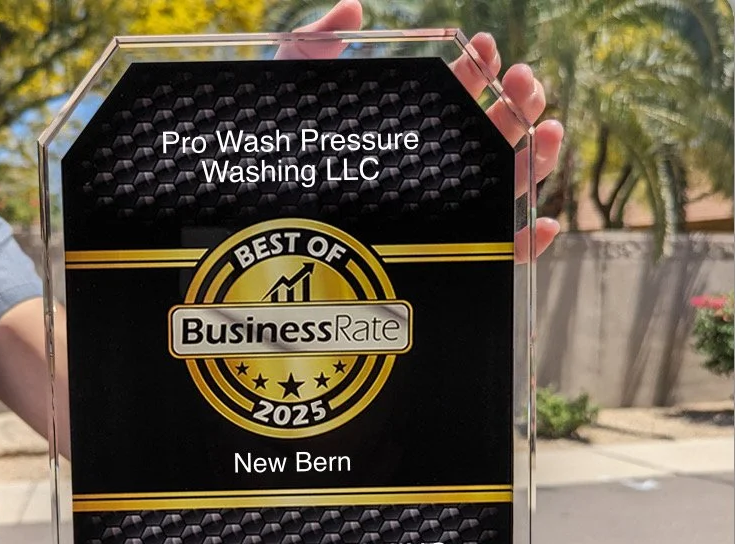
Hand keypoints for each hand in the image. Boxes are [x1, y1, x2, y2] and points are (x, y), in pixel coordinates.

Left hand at [279, 0, 562, 257]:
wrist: (255, 227)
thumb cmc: (267, 162)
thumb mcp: (288, 92)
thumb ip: (315, 42)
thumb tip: (355, 8)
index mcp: (405, 132)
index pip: (456, 97)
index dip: (479, 69)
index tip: (481, 48)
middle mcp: (429, 172)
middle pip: (493, 137)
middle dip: (518, 102)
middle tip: (521, 81)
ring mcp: (441, 215)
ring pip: (506, 189)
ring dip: (537, 155)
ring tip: (546, 126)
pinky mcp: (444, 261)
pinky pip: (494, 259)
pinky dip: (528, 243)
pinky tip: (542, 223)